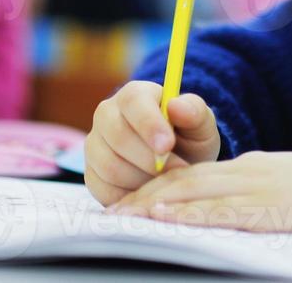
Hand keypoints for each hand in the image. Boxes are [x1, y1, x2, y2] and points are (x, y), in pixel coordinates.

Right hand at [85, 81, 220, 206]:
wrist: (177, 163)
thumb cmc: (188, 138)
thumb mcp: (200, 124)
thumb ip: (194, 111)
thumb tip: (176, 105)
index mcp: (134, 94)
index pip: (133, 102)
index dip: (148, 124)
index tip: (167, 146)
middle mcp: (107, 115)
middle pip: (118, 137)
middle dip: (149, 159)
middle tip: (177, 171)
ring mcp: (95, 145)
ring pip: (109, 166)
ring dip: (142, 180)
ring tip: (166, 181)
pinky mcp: (91, 174)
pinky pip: (103, 190)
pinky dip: (130, 196)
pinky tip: (149, 192)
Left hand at [108, 150, 291, 236]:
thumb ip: (264, 196)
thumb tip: (237, 214)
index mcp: (255, 167)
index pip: (197, 175)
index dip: (161, 187)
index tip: (134, 202)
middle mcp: (251, 172)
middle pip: (186, 181)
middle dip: (145, 196)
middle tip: (112, 212)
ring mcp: (260, 187)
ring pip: (195, 192)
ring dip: (155, 204)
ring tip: (123, 215)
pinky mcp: (271, 207)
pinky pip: (221, 210)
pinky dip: (187, 213)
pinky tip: (164, 217)